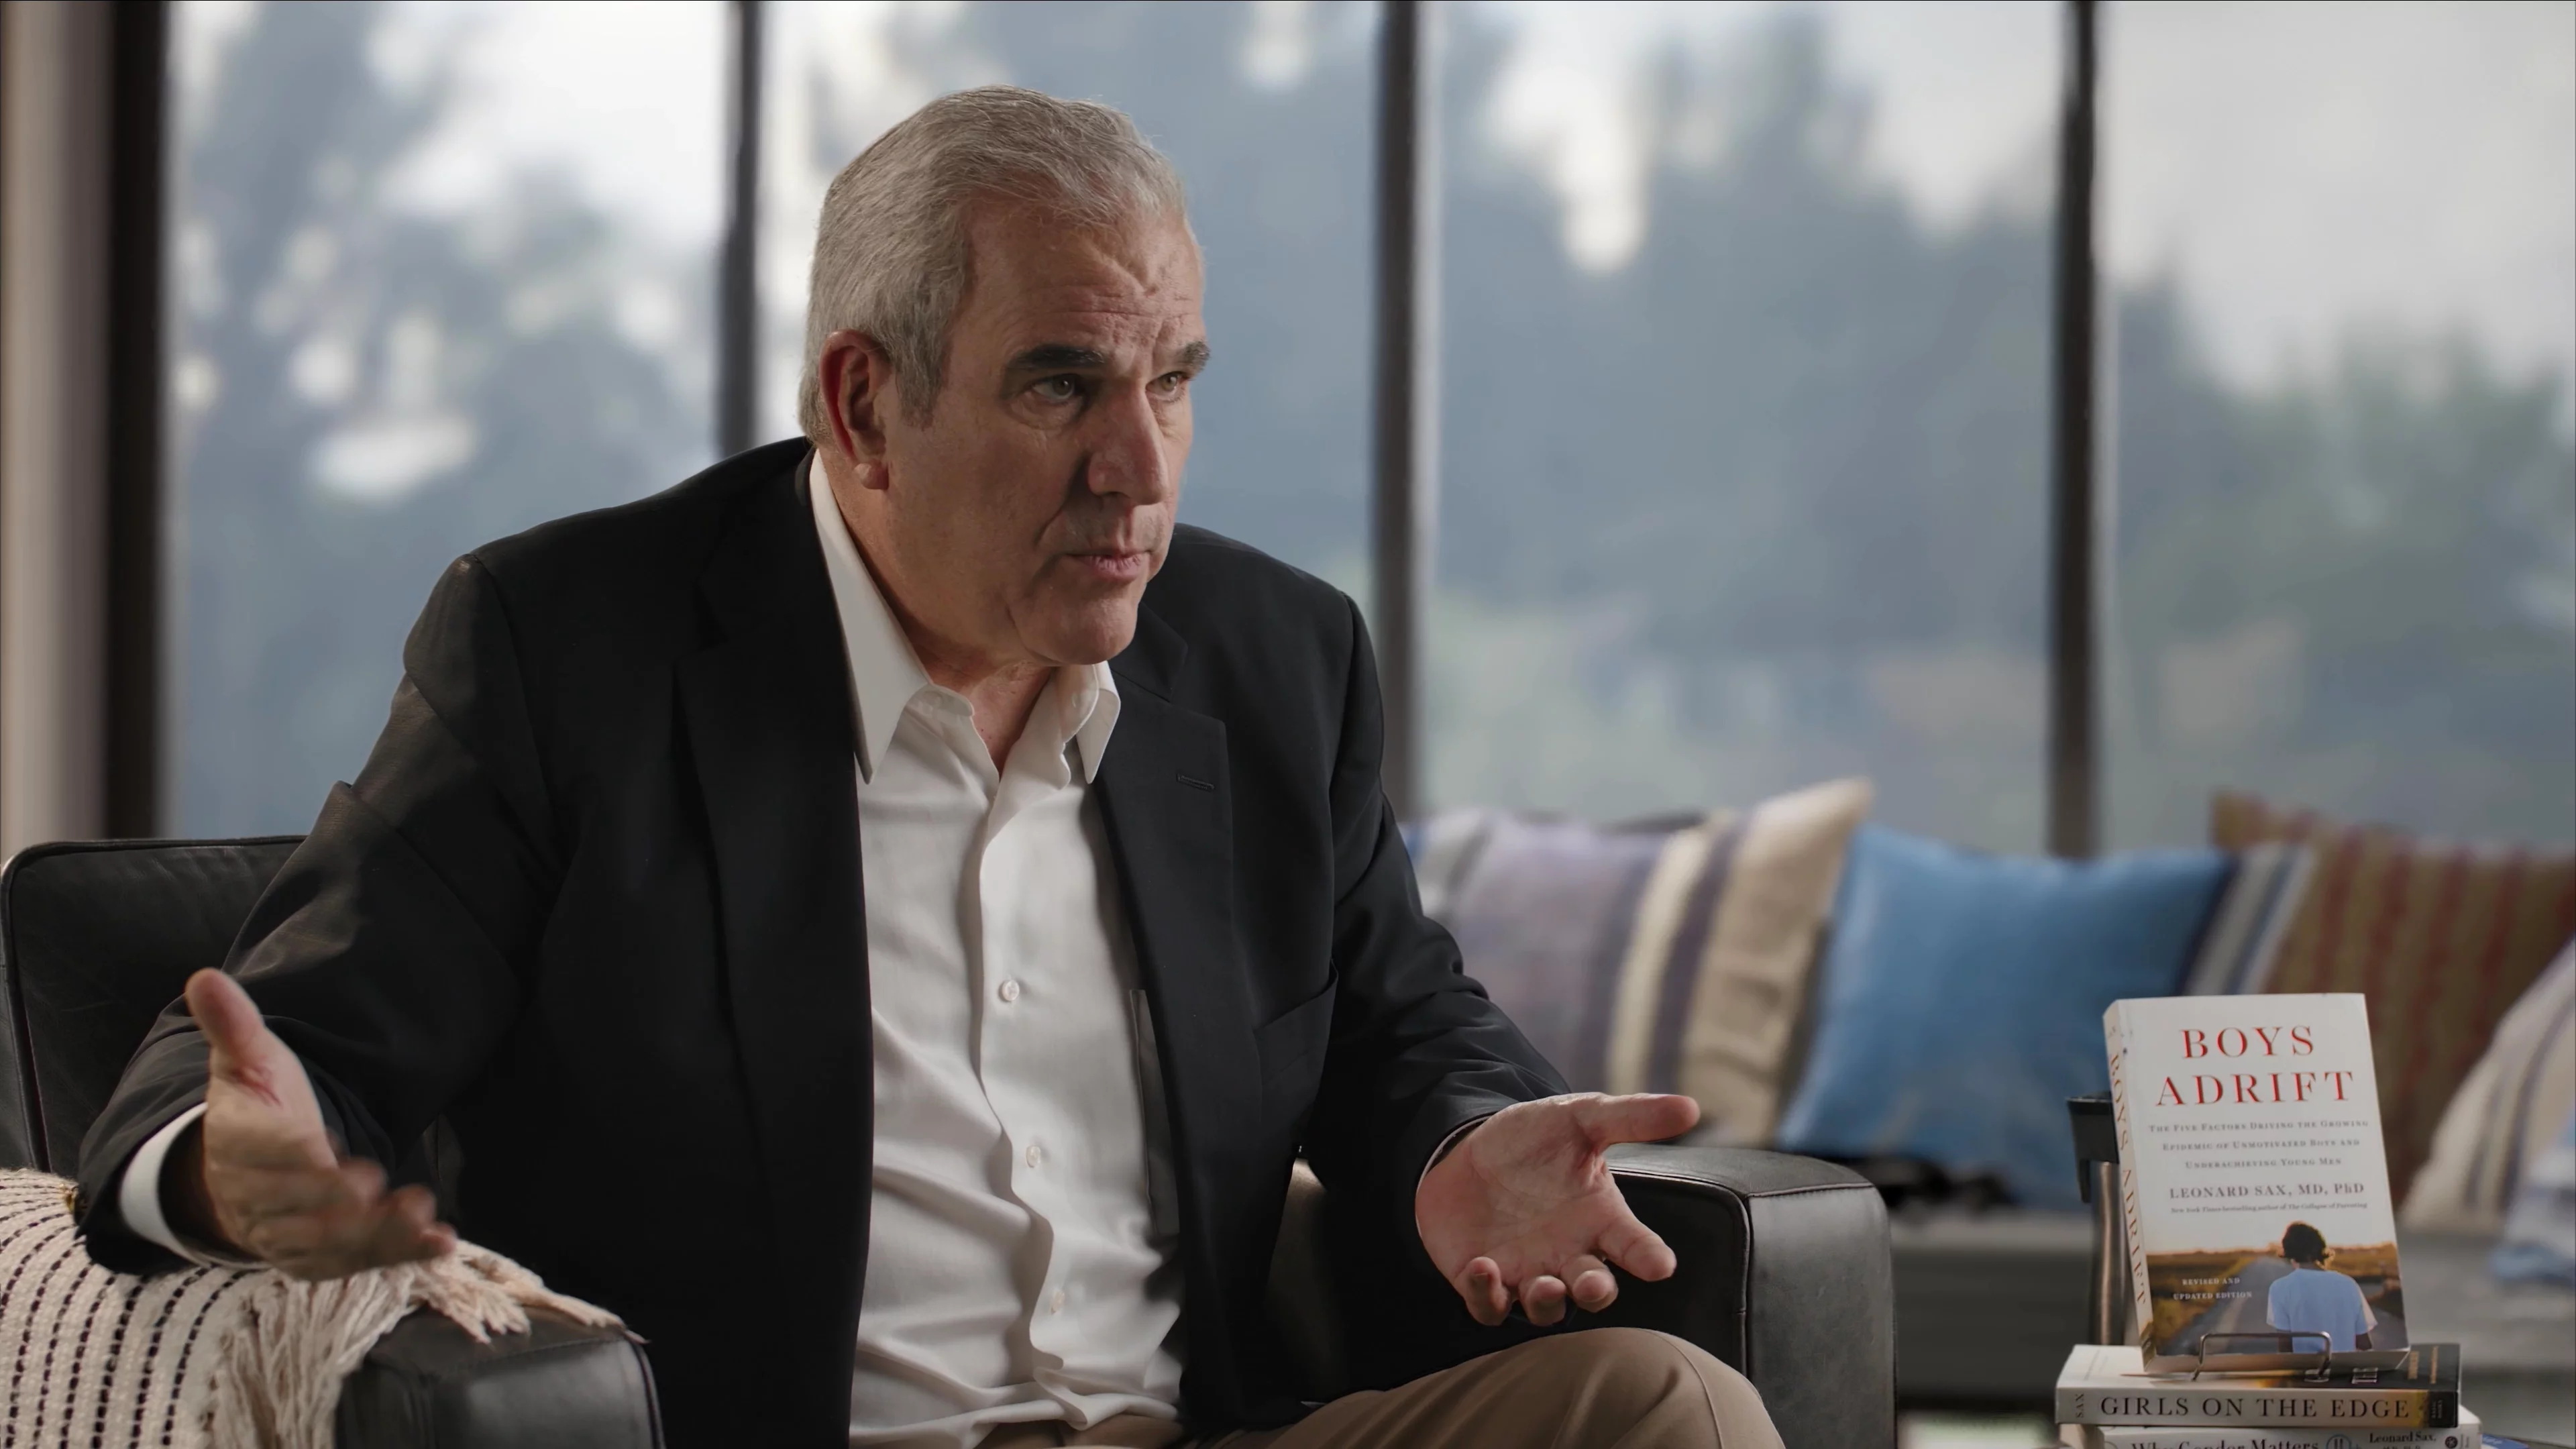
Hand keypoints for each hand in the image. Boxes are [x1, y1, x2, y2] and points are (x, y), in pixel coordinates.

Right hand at [168, 969, 453, 1279]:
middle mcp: (256, 1201)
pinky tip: (439, 1245)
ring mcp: (287, 1235)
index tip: (333, 1155)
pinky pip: (356, 1263)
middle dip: (339, 1207)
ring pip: (328, 1246)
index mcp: (237, 1147)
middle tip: (381, 1190)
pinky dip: (398, 1257)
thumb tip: (205, 977)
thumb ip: (234, 1026)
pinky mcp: (319, 1258)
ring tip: (423, 1221)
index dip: (298, 1161)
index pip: (265, 1158)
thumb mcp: (246, 1061)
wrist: (241, 1175)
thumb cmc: (255, 1109)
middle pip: (296, 1211)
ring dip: (377, 1238)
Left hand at [1415, 1092, 1698, 1326]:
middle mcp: (1569, 1253)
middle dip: (1597, 1292)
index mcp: (1599, 1219)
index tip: (1659, 1265)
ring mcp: (1527, 1272)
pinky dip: (1488, 1295)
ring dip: (1547, 1302)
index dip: (1649, 1258)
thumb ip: (1631, 1117)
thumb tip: (1690, 1106)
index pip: (1635, 1246)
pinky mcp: (1485, 1281)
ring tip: (1545, 1285)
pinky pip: (1490, 1305)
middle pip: (1594, 1289)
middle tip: (1596, 1286)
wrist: (1469, 1149)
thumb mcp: (1581, 1118)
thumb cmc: (1534, 1139)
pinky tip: (1483, 1268)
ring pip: (1546, 1308)